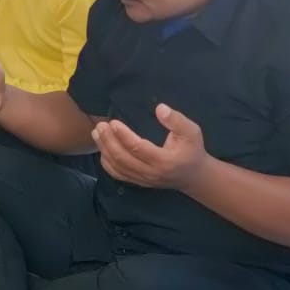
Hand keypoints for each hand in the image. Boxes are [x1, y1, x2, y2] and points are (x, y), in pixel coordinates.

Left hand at [93, 104, 208, 189]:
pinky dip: (106, 162)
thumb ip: (177, 120)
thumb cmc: (192, 150)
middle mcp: (151, 172)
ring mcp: (143, 179)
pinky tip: (102, 148)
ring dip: (104, 149)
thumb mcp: (192, 132)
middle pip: (122, 158)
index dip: (123, 135)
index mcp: (165, 160)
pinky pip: (117, 174)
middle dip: (108, 141)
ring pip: (117, 167)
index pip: (138, 148)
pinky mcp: (137, 181)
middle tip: (100, 125)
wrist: (192, 175)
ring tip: (97, 133)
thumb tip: (159, 108)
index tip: (114, 122)